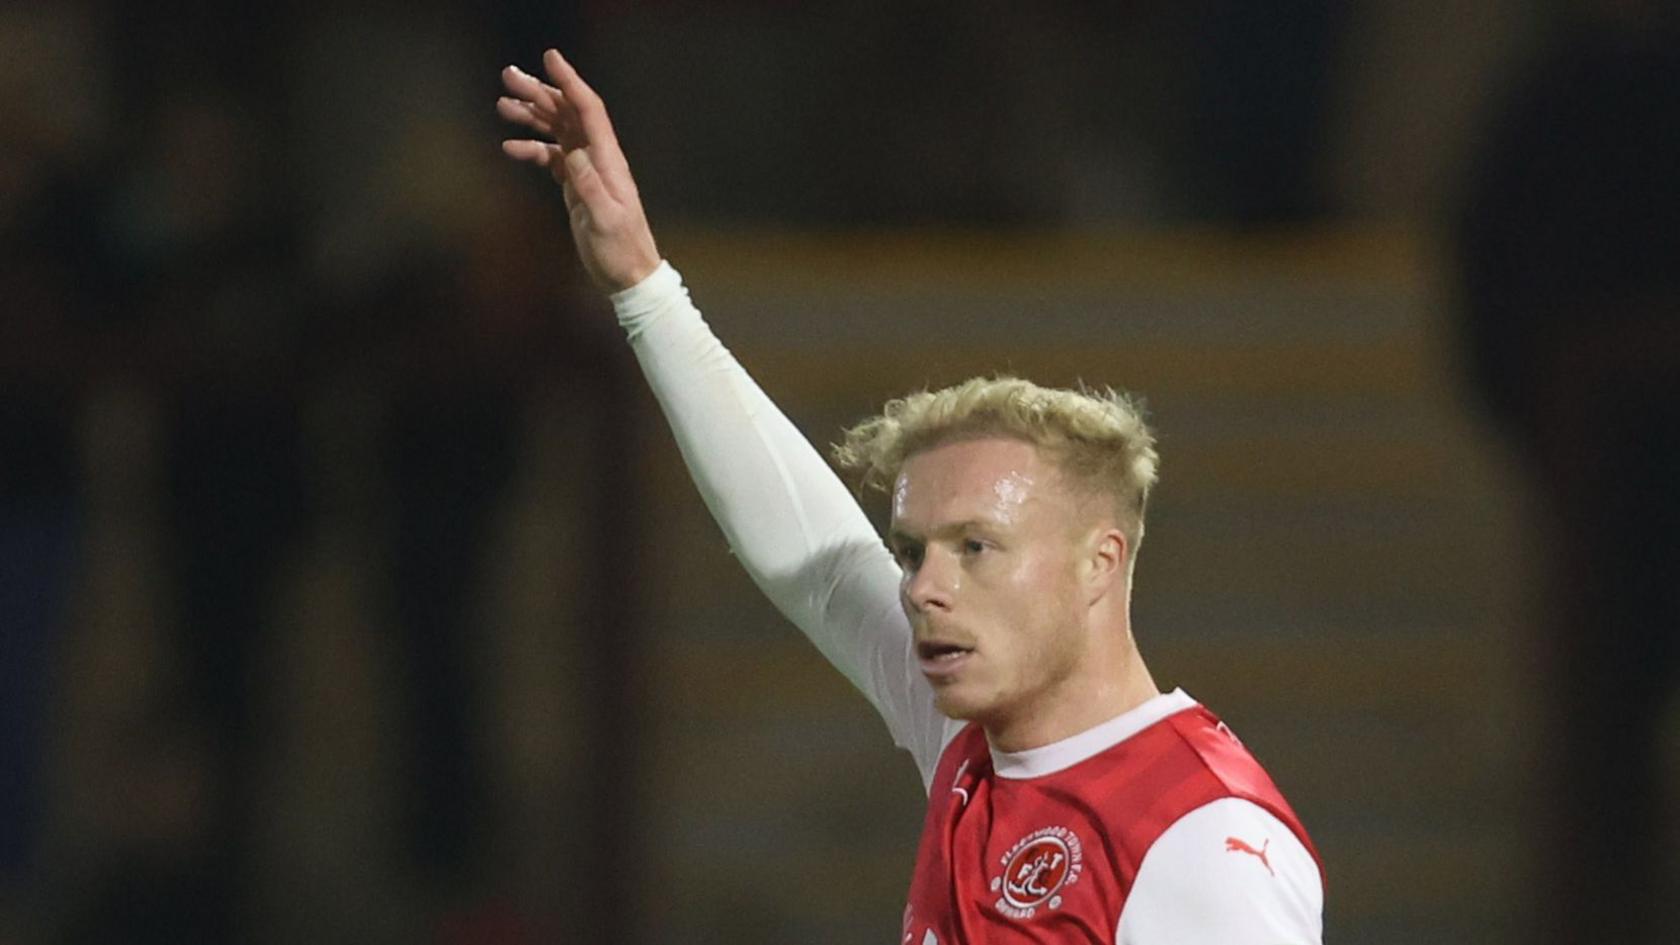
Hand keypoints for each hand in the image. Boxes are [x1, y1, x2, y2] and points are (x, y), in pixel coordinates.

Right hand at [499, 49, 660, 293]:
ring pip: (557, 132)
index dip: (570, 81)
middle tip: (508, 77)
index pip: (588, 110)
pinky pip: (551, 157)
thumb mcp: (605, 219)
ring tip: (502, 105)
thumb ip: (589, 186)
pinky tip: (509, 147)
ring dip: (532, 116)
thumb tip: (573, 155)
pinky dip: (532, 149)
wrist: (627, 273)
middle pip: (567, 114)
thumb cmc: (621, 249)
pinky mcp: (576, 185)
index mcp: (608, 159)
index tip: (550, 58)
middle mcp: (597, 157)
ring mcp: (586, 170)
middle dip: (540, 92)